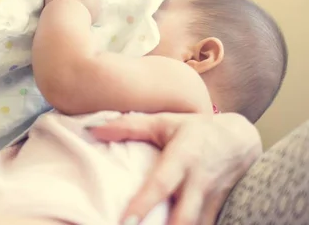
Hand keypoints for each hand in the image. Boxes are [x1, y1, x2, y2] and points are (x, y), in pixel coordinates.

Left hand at [88, 112, 261, 224]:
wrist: (243, 140)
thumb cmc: (196, 129)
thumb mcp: (164, 122)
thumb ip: (130, 126)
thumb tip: (94, 130)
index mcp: (183, 157)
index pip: (161, 184)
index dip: (143, 204)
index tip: (125, 222)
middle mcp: (200, 182)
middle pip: (184, 217)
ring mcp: (214, 200)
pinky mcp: (223, 211)